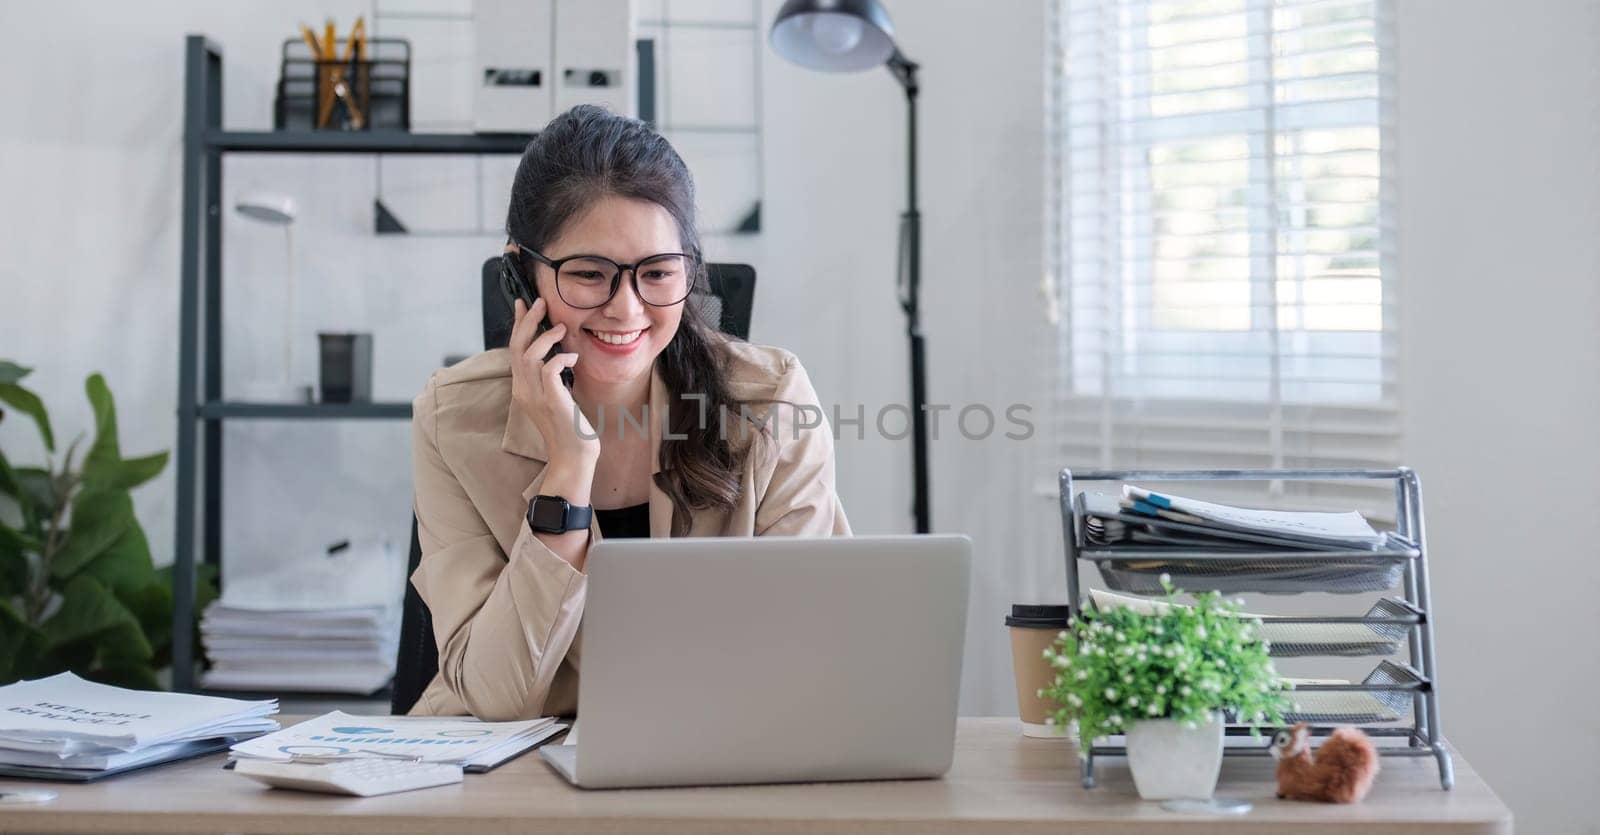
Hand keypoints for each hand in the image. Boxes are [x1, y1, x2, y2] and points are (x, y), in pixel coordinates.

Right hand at [510, 297, 599, 474]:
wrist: (573, 456)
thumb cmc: (570, 428)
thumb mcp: (556, 398)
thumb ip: (551, 378)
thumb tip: (558, 354)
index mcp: (522, 389)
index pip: (514, 350)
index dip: (519, 326)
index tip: (524, 304)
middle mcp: (524, 391)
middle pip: (516, 348)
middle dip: (527, 322)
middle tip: (540, 303)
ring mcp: (536, 397)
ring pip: (529, 356)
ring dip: (545, 338)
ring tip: (561, 328)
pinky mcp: (551, 401)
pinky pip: (549, 371)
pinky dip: (559, 358)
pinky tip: (572, 356)